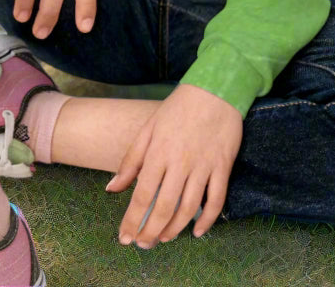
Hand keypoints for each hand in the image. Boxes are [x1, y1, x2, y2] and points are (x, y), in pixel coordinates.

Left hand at [106, 83, 242, 247]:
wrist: (214, 90)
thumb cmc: (178, 108)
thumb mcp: (149, 129)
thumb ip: (130, 160)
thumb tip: (112, 188)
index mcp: (159, 152)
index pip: (142, 195)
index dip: (132, 220)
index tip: (125, 238)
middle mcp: (180, 162)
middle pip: (164, 207)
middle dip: (151, 231)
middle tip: (143, 244)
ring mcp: (203, 165)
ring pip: (189, 208)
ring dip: (175, 228)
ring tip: (164, 238)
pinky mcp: (222, 166)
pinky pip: (216, 199)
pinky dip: (208, 219)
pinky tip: (198, 231)